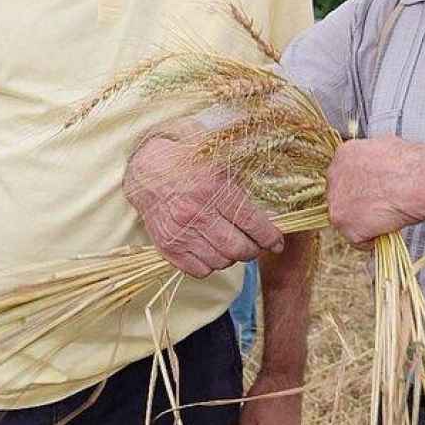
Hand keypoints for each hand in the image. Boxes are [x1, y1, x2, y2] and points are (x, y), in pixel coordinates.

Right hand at [126, 136, 282, 277]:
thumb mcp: (219, 153)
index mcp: (214, 187)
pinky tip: (213, 251)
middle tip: (257, 244)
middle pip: (238, 248)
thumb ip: (248, 165)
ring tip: (234, 246)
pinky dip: (211, 265)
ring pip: (221, 262)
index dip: (270, 236)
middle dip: (254, 250)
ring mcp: (180, 232)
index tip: (277, 242)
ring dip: (233, 258)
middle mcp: (197, 212)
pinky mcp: (168, 246)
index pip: (252, 222)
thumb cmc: (189, 161)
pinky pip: (199, 270)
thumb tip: (277, 185)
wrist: (147, 171)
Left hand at [325, 137, 424, 247]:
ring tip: (388, 217)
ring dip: (366, 222)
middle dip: (360, 205)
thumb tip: (379, 169)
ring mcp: (335, 200)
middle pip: (343, 197)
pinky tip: (388, 228)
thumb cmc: (412, 167)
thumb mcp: (388, 150)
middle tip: (381, 207)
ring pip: (348, 219)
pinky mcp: (342, 222)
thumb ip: (374, 161)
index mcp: (345, 154)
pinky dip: (373, 239)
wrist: (419, 182)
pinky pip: (357, 239)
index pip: (347, 175)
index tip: (375, 192)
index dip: (363, 187)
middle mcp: (334, 175)